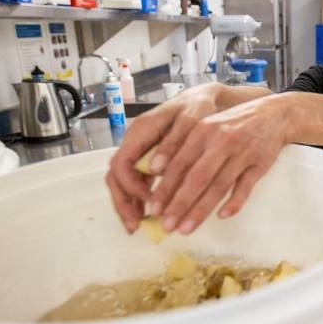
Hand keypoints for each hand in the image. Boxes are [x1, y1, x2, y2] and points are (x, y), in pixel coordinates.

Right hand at [105, 85, 221, 231]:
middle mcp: (136, 141)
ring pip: (124, 181)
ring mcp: (141, 151)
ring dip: (129, 204)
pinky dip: (140, 199)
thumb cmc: (200, 106)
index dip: (131, 187)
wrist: (206, 97)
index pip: (121, 164)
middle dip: (123, 202)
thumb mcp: (191, 119)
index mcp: (141, 130)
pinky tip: (148, 214)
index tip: (149, 201)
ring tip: (138, 226)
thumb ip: (173, 142)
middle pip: (116, 176)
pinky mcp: (150, 159)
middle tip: (135, 226)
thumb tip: (154, 168)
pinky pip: (137, 181)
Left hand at [144, 93, 291, 234]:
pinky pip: (246, 186)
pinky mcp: (260, 163)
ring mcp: (242, 153)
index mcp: (202, 130)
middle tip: (167, 226)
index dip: (165, 188)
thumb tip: (159, 176)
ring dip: (201, 210)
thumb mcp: (207, 127)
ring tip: (186, 229)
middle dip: (180, 204)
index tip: (153, 209)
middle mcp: (221, 141)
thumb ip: (186, 148)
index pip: (179, 164)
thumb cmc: (233, 123)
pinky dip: (235, 202)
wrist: (274, 114)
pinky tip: (222, 216)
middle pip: (197, 177)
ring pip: (219, 186)